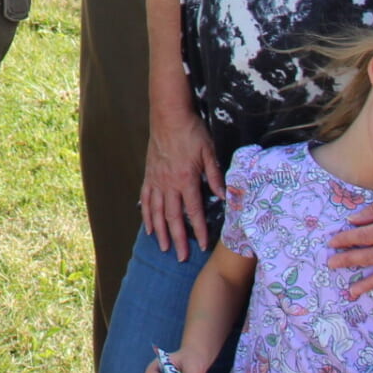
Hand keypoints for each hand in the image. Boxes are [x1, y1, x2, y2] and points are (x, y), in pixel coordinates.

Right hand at [141, 94, 223, 260]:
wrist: (168, 115)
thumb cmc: (191, 132)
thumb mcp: (209, 152)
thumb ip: (216, 175)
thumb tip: (226, 196)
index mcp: (186, 179)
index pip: (193, 211)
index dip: (198, 231)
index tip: (203, 246)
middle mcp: (168, 183)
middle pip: (172, 217)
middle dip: (177, 239)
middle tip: (180, 257)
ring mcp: (156, 180)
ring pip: (156, 211)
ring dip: (159, 231)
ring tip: (162, 248)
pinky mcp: (149, 175)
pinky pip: (145, 199)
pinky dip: (146, 214)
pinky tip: (148, 226)